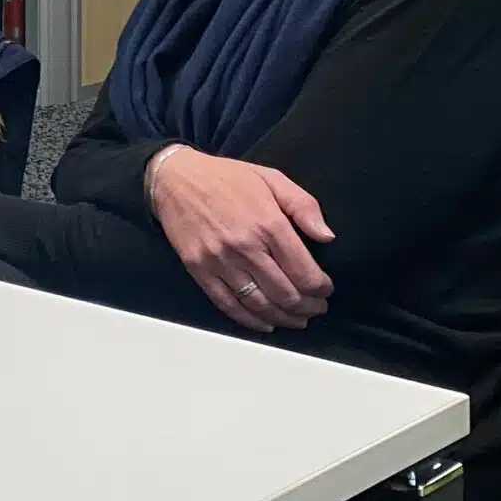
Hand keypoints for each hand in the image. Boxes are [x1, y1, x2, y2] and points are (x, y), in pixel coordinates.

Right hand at [146, 148, 335, 332]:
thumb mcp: (272, 178)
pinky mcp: (199, 270)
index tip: (325, 289)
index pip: (305, 273)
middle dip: (308, 307)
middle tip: (316, 307)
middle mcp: (244, 247)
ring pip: (259, 304)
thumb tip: (327, 237)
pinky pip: (228, 304)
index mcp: (268, 224)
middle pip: (285, 294)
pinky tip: (266, 323)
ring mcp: (219, 261)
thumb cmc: (226, 178)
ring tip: (297, 319)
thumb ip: (304, 206)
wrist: (174, 178)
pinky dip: (250, 321)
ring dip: (284, 318)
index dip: (321, 288)